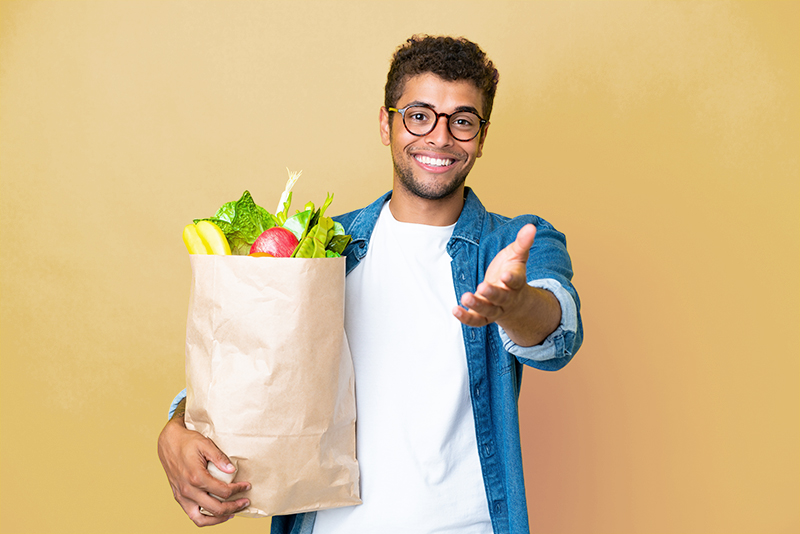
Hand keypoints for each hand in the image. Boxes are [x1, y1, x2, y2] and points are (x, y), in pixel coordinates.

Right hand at [157, 417, 250, 525]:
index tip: (246, 486)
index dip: (238, 490)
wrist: (168, 442)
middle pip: (216, 508)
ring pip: (201, 519)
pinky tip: (215, 514)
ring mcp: (182, 496)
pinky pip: (192, 516)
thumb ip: (219, 458)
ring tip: (232, 513)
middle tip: (245, 502)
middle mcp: (188, 490)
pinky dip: (205, 518)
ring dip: (219, 518)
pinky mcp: (179, 498)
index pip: (223, 491)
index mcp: (196, 477)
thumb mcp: (205, 444)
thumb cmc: (187, 442)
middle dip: (234, 507)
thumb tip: (232, 470)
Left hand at [453, 224, 559, 345]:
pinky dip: (466, 318)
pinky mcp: (484, 316)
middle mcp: (507, 298)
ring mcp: (495, 308)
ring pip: (488, 311)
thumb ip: (523, 243)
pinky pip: (476, 320)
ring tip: (465, 297)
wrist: (514, 300)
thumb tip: (531, 226)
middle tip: (482, 287)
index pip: (516, 281)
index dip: (511, 279)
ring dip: (477, 305)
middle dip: (492, 293)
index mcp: (516, 282)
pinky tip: (455, 310)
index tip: (505, 275)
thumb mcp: (517, 256)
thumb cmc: (511, 272)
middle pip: (501, 298)